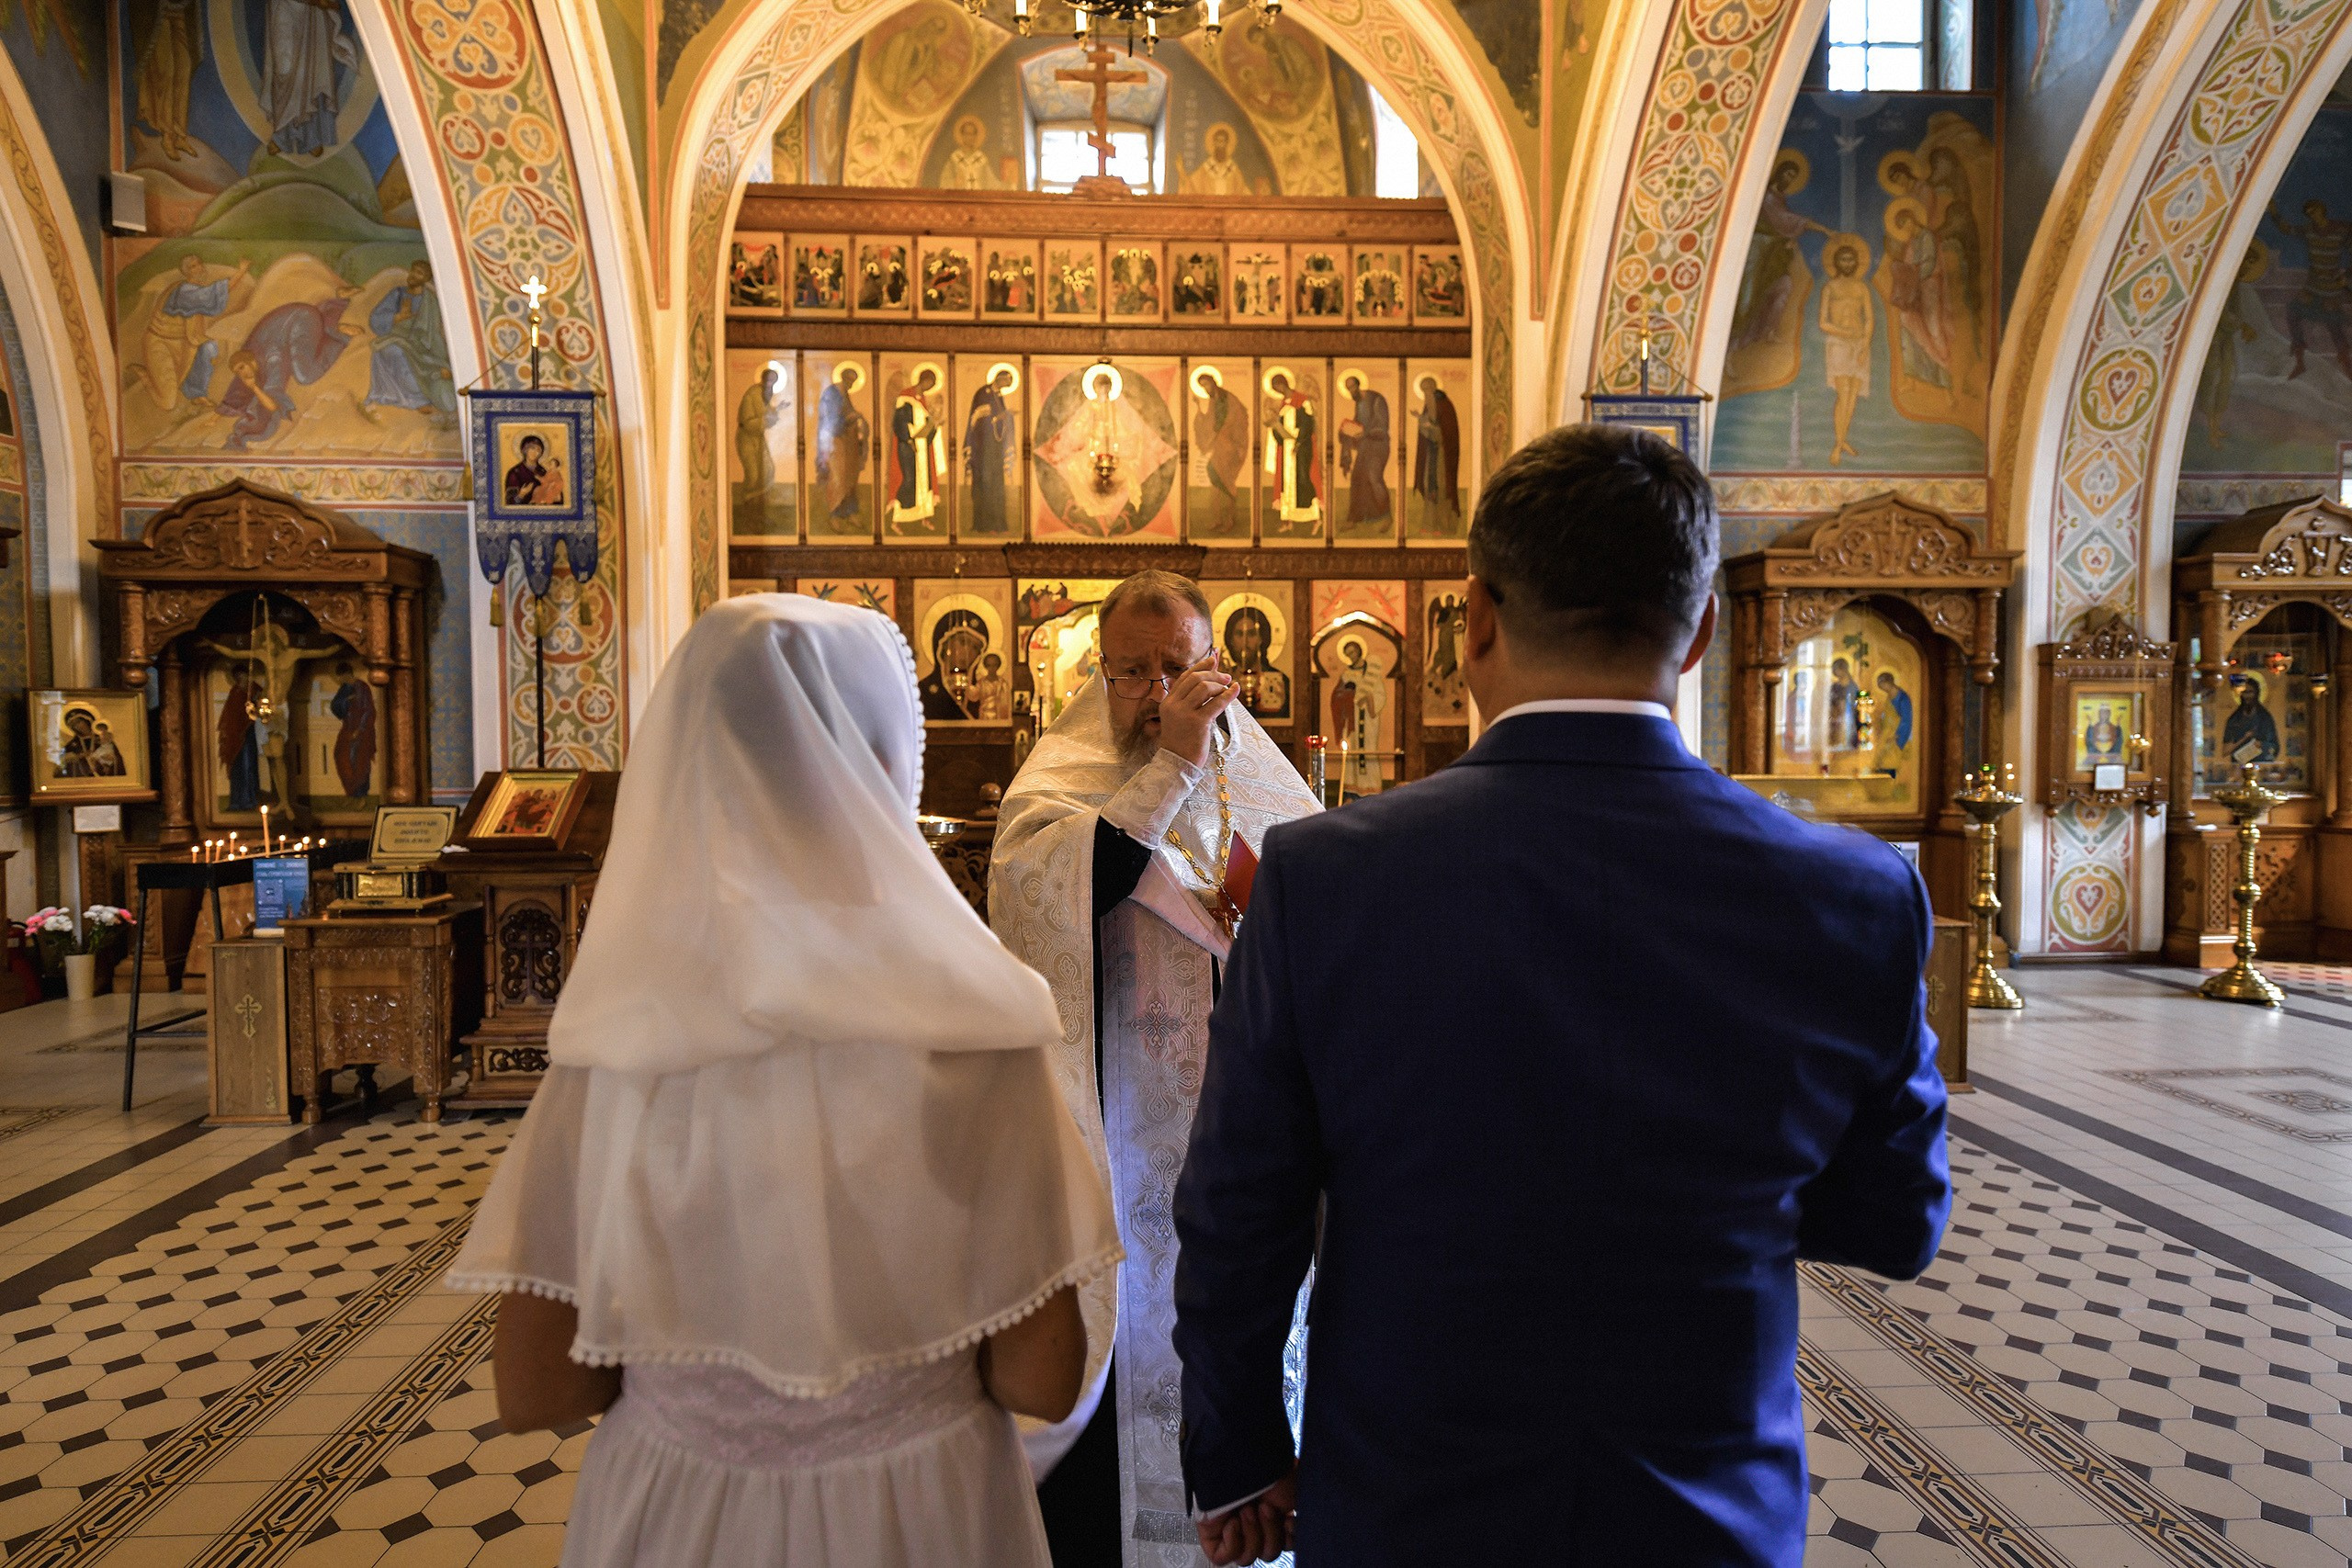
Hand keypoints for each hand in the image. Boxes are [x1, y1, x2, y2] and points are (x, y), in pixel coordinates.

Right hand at [1158, 652, 1238, 767]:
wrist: (1177, 763)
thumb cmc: (1182, 741)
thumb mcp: (1180, 717)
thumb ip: (1190, 700)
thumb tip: (1208, 681)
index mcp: (1167, 702)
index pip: (1185, 677)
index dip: (1201, 666)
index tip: (1214, 659)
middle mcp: (1173, 705)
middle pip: (1195, 679)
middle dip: (1213, 674)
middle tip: (1226, 677)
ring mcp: (1184, 713)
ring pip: (1205, 688)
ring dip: (1220, 685)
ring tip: (1229, 687)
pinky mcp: (1197, 723)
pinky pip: (1216, 703)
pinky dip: (1229, 695)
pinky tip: (1236, 691)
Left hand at [1195, 1471, 1296, 1564]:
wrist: (1243, 1463)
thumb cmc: (1268, 1472)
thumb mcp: (1295, 1495)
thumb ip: (1297, 1518)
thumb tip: (1294, 1529)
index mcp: (1273, 1513)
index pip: (1284, 1543)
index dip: (1289, 1540)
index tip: (1289, 1521)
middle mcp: (1253, 1521)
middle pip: (1269, 1552)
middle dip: (1270, 1533)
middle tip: (1264, 1507)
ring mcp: (1232, 1528)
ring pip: (1248, 1558)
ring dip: (1252, 1534)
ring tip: (1246, 1510)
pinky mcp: (1212, 1535)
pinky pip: (1225, 1557)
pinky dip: (1233, 1542)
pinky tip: (1232, 1522)